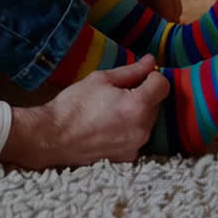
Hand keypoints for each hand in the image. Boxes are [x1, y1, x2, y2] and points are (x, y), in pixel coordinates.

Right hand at [0, 55, 169, 169]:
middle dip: (144, 94)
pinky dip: (130, 128)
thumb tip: (150, 61)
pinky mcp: (129, 157)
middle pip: (157, 104)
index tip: (140, 75)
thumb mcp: (100, 79)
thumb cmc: (74, 105)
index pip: (163, 85)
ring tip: (111, 110)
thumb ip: (131, 71)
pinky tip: (109, 125)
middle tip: (118, 92)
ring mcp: (136, 145)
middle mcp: (143, 128)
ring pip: (148, 121)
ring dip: (137, 112)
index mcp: (137, 105)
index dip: (152, 76)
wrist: (54, 136)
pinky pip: (138, 136)